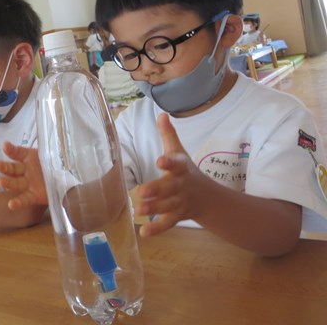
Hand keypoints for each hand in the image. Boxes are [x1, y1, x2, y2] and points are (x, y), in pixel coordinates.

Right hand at [0, 141, 47, 210]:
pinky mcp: (33, 196)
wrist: (65, 180)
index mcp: (28, 158)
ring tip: (1, 181)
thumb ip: (42, 147)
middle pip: (13, 168)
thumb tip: (25, 142)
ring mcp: (28, 184)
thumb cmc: (54, 164)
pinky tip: (11, 205)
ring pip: (16, 183)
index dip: (11, 149)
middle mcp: (25, 171)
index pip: (17, 153)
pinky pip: (25, 199)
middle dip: (5, 167)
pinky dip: (17, 202)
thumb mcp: (47, 152)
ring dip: (7, 183)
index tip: (5, 146)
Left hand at [136, 113, 203, 237]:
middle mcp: (181, 185)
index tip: (160, 161)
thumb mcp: (179, 152)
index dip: (169, 162)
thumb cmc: (186, 170)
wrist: (208, 197)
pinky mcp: (178, 216)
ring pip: (168, 206)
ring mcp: (181, 202)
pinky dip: (157, 228)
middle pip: (170, 188)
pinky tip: (143, 232)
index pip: (176, 163)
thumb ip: (168, 135)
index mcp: (181, 168)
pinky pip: (168, 223)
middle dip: (157, 190)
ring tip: (138, 210)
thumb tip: (161, 114)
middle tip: (141, 192)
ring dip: (154, 209)